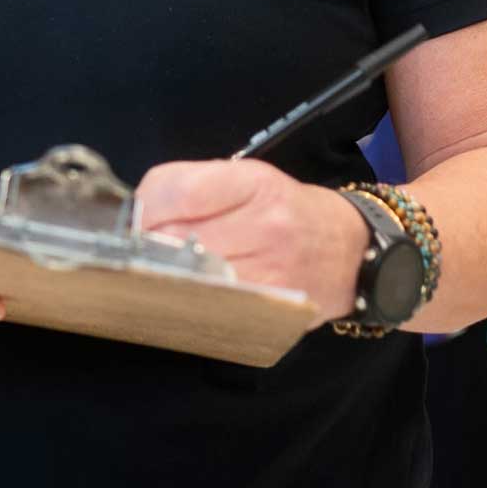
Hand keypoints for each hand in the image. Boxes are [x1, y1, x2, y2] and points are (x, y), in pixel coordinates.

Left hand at [137, 159, 368, 326]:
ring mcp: (270, 270)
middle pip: (175, 237)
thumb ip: (195, 189)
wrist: (350, 250)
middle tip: (141, 250)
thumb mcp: (248, 179)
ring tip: (162, 272)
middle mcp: (265, 223)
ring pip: (189, 276)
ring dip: (163, 277)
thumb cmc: (289, 210)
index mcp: (253, 181)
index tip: (136, 218)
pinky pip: (211, 307)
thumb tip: (138, 214)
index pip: (177, 190)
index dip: (145, 206)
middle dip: (147, 245)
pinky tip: (186, 295)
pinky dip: (189, 301)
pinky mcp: (271, 308)